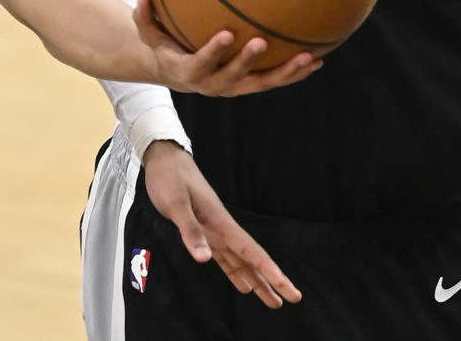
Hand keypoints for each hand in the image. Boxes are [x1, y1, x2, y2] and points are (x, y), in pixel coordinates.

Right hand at [134, 0, 321, 95]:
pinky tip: (317, 61)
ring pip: (261, 84)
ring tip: (308, 58)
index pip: (200, 63)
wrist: (177, 71)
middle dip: (248, 62)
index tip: (227, 34)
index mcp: (188, 71)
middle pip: (234, 78)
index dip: (214, 51)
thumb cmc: (165, 44)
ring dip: (285, 73)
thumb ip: (144, 17)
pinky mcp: (250, 84)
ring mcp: (234, 86)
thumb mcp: (149, 33)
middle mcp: (213, 84)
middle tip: (263, 42)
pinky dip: (294, 73)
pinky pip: (273, 81)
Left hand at [142, 141, 300, 307]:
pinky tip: (245, 286)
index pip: (249, 249)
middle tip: (294, 297)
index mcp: (219, 221)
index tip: (284, 284)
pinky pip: (226, 259)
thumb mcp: (175, 203)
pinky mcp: (205, 233)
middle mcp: (222, 229)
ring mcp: (215, 231)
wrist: (165, 158)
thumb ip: (190, 230)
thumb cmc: (170, 178)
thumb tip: (204, 259)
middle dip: (273, 279)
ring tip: (275, 302)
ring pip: (243, 262)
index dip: (267, 268)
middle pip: (253, 258)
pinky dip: (237, 273)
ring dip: (259, 281)